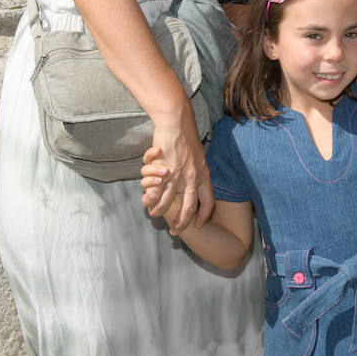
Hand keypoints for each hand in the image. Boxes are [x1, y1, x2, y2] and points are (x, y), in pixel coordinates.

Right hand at [148, 111, 212, 233]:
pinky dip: (151, 199)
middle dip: (181, 223)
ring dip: (160, 211)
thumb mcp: (199, 158)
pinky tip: (148, 203)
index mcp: (204, 176)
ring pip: (167, 202)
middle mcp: (192, 179)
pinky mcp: (163, 172)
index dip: (204, 215)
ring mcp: (177, 176)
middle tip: (176, 232)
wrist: (177, 124)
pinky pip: (155, 192)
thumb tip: (197, 181)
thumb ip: (198, 172)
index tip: (199, 224)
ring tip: (156, 216)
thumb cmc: (187, 138)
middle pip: (188, 208)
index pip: (208, 202)